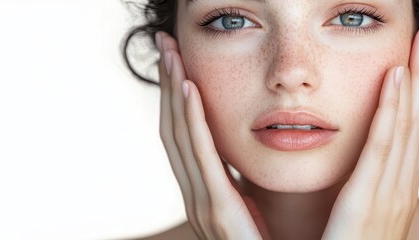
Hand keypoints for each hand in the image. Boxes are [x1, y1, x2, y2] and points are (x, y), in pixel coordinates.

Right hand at [155, 31, 267, 239]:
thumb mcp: (254, 205)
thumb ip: (242, 180)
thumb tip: (245, 150)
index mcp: (205, 192)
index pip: (184, 134)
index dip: (175, 95)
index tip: (176, 59)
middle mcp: (196, 196)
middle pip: (173, 130)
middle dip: (166, 86)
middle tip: (163, 44)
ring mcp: (202, 205)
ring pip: (179, 138)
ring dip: (172, 93)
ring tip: (171, 55)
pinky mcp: (217, 212)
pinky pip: (201, 158)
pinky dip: (191, 121)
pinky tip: (188, 89)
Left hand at [322, 27, 418, 238]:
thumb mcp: (349, 217)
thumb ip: (351, 188)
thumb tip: (340, 164)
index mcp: (392, 193)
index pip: (411, 133)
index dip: (418, 93)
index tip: (416, 57)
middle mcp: (399, 192)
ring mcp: (390, 199)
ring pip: (410, 129)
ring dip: (417, 83)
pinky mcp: (369, 206)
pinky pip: (383, 151)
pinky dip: (393, 113)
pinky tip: (395, 80)